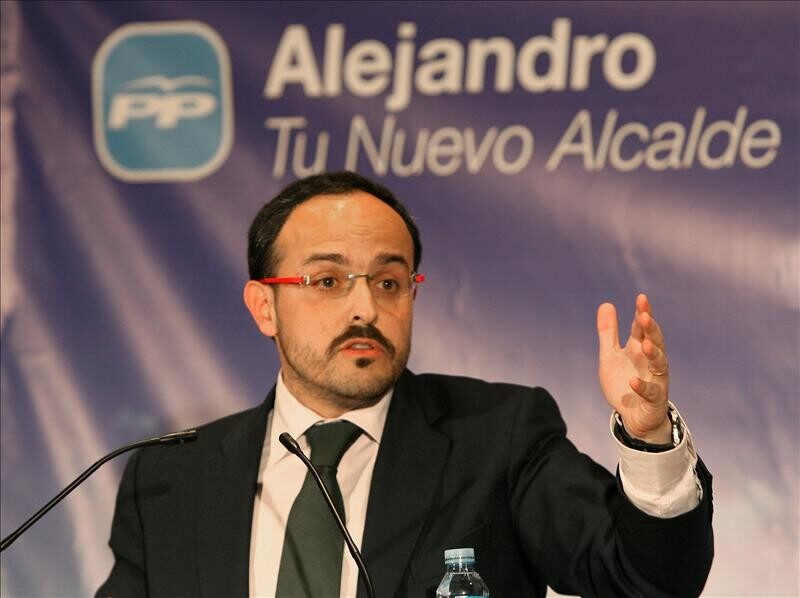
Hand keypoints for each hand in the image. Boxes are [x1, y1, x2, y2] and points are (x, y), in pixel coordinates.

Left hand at [597, 294, 670, 443]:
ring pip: (660, 363)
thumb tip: (606, 303)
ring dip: (654, 354)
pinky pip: (652, 392)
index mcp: (639, 348)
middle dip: (651, 329)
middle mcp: (650, 361)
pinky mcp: (655, 399)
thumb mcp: (610, 355)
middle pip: (655, 341)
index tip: (641, 298)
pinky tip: (633, 382)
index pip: (642, 327)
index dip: (643, 313)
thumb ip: (608, 333)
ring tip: (645, 345)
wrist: (634, 416)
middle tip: (645, 316)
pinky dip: (643, 386)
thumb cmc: (624, 381)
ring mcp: (656, 379)